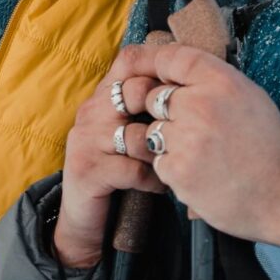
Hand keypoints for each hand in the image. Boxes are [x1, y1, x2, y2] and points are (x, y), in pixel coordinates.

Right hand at [53, 54, 169, 269]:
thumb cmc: (121, 171)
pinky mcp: (87, 170)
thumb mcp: (131, 132)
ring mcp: (85, 140)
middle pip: (137, 91)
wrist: (86, 219)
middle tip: (184, 134)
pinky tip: (159, 187)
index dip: (160, 66)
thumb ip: (148, 106)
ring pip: (138, 134)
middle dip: (166, 114)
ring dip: (162, 153)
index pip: (129, 60)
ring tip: (171, 165)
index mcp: (103, 96)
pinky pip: (133, 169)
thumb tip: (194, 79)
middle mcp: (90, 111)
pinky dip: (154, 180)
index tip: (187, 87)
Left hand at [110, 41, 279, 255]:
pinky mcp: (177, 171)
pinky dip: (172, 169)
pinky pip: (157, 161)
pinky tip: (200, 173)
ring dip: (167, 142)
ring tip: (201, 154)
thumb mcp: (250, 97)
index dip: (154, 63)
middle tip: (194, 129)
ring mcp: (186, 139)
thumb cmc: (270, 148)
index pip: (172, 57)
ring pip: (151, 131)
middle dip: (166, 112)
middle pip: (154, 96)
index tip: (152, 74)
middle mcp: (200, 105)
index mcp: (222, 81)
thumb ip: (212, 82)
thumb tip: (173, 74)